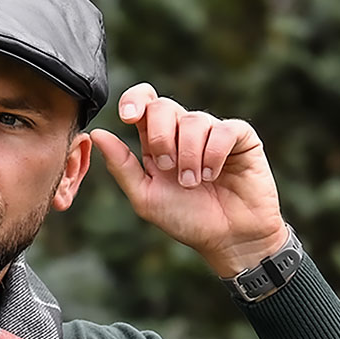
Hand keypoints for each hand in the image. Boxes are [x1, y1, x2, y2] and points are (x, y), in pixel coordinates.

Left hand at [89, 83, 287, 276]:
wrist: (227, 239)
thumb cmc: (187, 219)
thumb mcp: (146, 197)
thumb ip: (122, 166)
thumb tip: (97, 134)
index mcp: (159, 141)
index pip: (144, 102)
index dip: (135, 100)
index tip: (127, 117)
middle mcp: (185, 131)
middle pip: (164, 106)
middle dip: (160, 137)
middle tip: (166, 167)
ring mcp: (213, 132)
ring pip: (194, 120)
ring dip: (189, 155)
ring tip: (193, 182)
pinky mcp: (241, 138)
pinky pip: (224, 130)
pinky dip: (214, 153)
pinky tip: (214, 174)